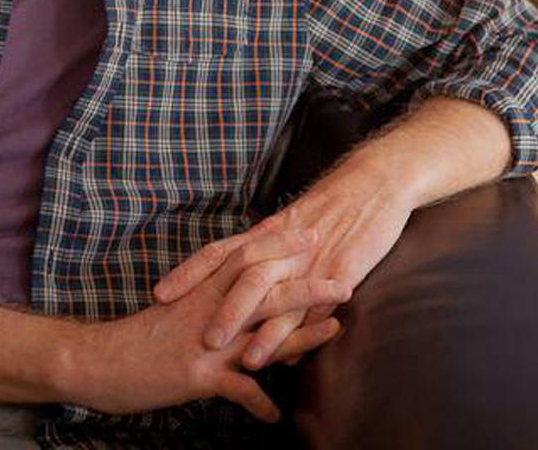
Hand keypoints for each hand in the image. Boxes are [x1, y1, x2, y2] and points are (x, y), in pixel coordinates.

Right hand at [72, 259, 344, 423]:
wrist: (100, 360)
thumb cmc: (140, 337)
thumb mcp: (178, 307)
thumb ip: (209, 297)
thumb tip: (237, 289)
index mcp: (203, 289)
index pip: (247, 256)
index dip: (279, 243)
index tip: (309, 229)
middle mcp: (208, 308)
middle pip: (264, 287)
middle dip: (305, 281)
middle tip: (341, 274)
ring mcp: (205, 341)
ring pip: (261, 332)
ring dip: (302, 332)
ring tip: (335, 328)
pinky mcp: (196, 375)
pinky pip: (236, 388)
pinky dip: (258, 401)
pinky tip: (276, 413)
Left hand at [154, 157, 411, 368]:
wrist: (376, 183)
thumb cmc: (337, 205)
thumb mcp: (296, 225)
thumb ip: (273, 253)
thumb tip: (252, 286)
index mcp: (268, 233)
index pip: (220, 251)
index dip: (190, 273)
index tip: (161, 293)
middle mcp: (282, 246)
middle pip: (238, 274)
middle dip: (213, 305)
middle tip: (191, 333)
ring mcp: (309, 261)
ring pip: (269, 292)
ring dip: (245, 324)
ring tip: (226, 352)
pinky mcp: (338, 273)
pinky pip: (308, 307)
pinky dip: (287, 332)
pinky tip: (276, 354)